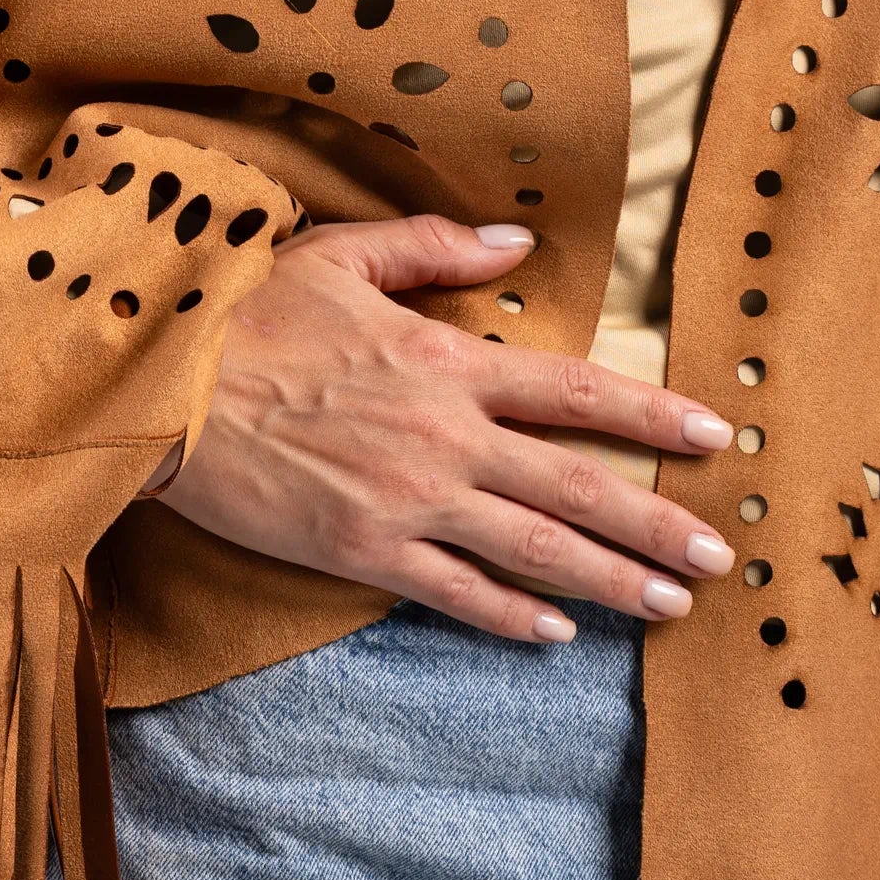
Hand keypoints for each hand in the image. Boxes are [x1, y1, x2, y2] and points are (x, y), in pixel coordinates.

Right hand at [149, 214, 736, 643]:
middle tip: (719, 558)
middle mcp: (446, 438)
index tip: (714, 435)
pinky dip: (512, 616)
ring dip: (613, 582)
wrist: (159, 390)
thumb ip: (434, 249)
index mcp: (446, 361)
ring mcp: (409, 503)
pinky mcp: (363, 552)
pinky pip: (456, 593)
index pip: (576, 392)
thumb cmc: (243, 315)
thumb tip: (514, 244)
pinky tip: (557, 634)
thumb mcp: (340, 256)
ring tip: (671, 606)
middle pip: (579, 486)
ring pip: (536, 550)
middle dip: (658, 525)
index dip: (652, 415)